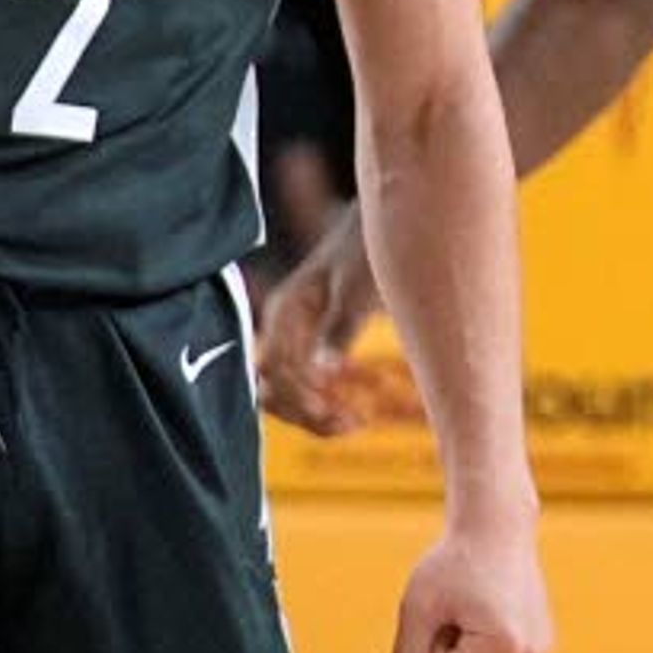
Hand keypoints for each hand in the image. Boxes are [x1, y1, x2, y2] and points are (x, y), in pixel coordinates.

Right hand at [257, 211, 382, 434]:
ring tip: (355, 423)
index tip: (337, 410)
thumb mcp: (358, 289)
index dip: (300, 397)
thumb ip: (340, 329)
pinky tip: (355, 414)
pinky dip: (323, 404)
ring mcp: (293, 338)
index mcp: (285, 311)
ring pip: (285, 393)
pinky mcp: (312, 345)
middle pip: (271, 389)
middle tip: (351, 422)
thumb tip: (322, 373)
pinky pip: (305, 385)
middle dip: (304, 413)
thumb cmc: (369, 252)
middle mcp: (281, 328)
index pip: (275, 369)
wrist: (381, 229)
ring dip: (312, 416)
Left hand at [390, 511, 551, 652]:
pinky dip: (479, 646)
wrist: (496, 527)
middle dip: (449, 652)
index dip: (434, 646)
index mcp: (508, 646)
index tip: (452, 607)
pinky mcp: (540, 648)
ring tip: (475, 607)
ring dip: (463, 649)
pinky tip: (490, 612)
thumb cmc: (454, 562)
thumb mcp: (418, 608)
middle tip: (462, 606)